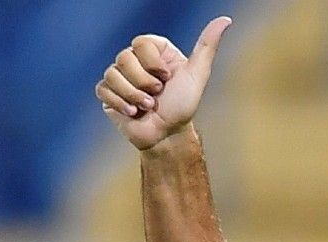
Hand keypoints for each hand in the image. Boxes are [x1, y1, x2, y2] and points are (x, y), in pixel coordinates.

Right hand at [96, 16, 231, 150]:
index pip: (141, 42)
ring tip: (148, 107)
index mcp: (154, 52)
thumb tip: (225, 20)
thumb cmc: (182, 106)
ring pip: (113, 74)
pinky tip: (133, 113)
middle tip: (157, 95)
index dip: (152, 63)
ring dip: (134, 96)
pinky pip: (103, 89)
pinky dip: (120, 103)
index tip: (166, 78)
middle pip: (124, 58)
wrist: (167, 135)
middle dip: (144, 82)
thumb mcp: (197, 74)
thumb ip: (207, 46)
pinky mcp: (108, 93)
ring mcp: (120, 77)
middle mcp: (135, 61)